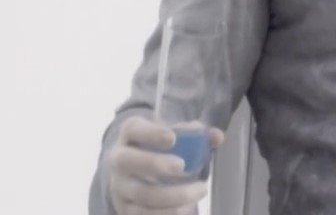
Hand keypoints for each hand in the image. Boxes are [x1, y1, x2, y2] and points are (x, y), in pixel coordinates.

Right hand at [106, 115, 224, 214]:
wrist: (137, 172)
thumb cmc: (162, 148)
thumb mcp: (177, 135)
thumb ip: (198, 134)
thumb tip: (217, 137)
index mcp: (131, 134)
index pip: (133, 129)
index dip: (151, 133)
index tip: (172, 138)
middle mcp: (119, 159)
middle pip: (127, 161)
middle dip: (154, 164)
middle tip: (182, 166)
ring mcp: (119, 186)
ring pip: (140, 193)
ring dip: (172, 195)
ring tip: (199, 190)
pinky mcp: (125, 208)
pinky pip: (142, 214)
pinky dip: (167, 213)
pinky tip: (187, 208)